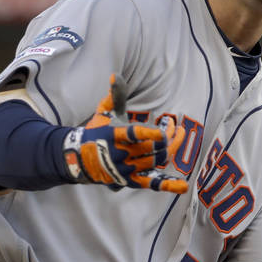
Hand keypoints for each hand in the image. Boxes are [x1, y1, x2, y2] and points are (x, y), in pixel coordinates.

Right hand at [63, 74, 187, 193]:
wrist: (79, 159)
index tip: (166, 129)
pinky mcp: (131, 181)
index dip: (151, 134)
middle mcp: (121, 154)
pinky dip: (168, 185)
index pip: (135, 135)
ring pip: (155, 161)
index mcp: (115, 136)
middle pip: (151, 148)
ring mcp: (127, 169)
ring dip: (170, 148)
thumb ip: (114, 95)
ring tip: (177, 136)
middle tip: (174, 126)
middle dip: (168, 136)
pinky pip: (152, 184)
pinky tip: (183, 186)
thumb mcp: (103, 112)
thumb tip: (115, 75)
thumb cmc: (95, 132)